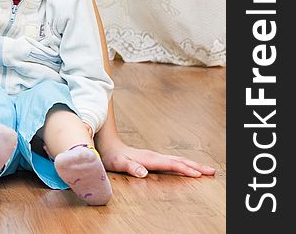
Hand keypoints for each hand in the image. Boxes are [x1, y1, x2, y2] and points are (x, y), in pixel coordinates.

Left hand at [96, 137, 215, 177]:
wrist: (108, 146)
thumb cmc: (113, 157)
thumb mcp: (119, 163)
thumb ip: (131, 167)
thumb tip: (143, 172)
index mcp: (150, 159)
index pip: (171, 164)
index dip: (185, 169)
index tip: (198, 174)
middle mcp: (155, 156)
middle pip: (179, 161)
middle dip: (196, 166)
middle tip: (212, 171)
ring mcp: (155, 157)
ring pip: (177, 160)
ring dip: (192, 164)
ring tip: (205, 170)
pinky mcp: (153, 159)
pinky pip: (173, 162)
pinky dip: (184, 165)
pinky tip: (187, 168)